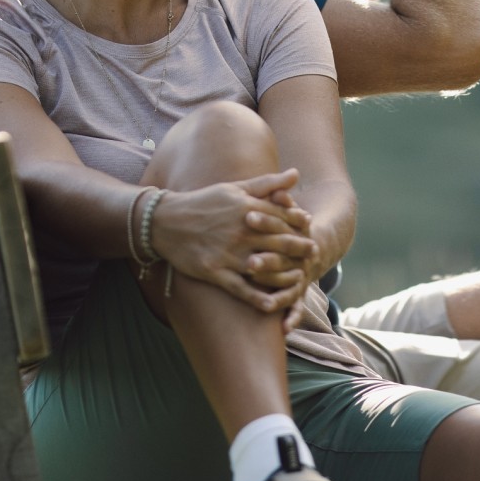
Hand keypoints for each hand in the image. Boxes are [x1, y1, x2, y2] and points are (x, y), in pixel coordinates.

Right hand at [148, 170, 317, 312]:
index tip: (311, 227)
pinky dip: (256, 298)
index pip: (282, 217)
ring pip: (264, 267)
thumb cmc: (203, 202)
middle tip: (314, 253)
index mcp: (247, 209)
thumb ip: (267, 183)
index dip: (299, 223)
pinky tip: (271, 306)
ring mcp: (228, 254)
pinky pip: (240, 288)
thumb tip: (295, 174)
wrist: (165, 222)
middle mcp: (241, 232)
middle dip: (299, 248)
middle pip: (279, 242)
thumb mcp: (234, 188)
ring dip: (285, 275)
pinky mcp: (215, 272)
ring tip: (300, 279)